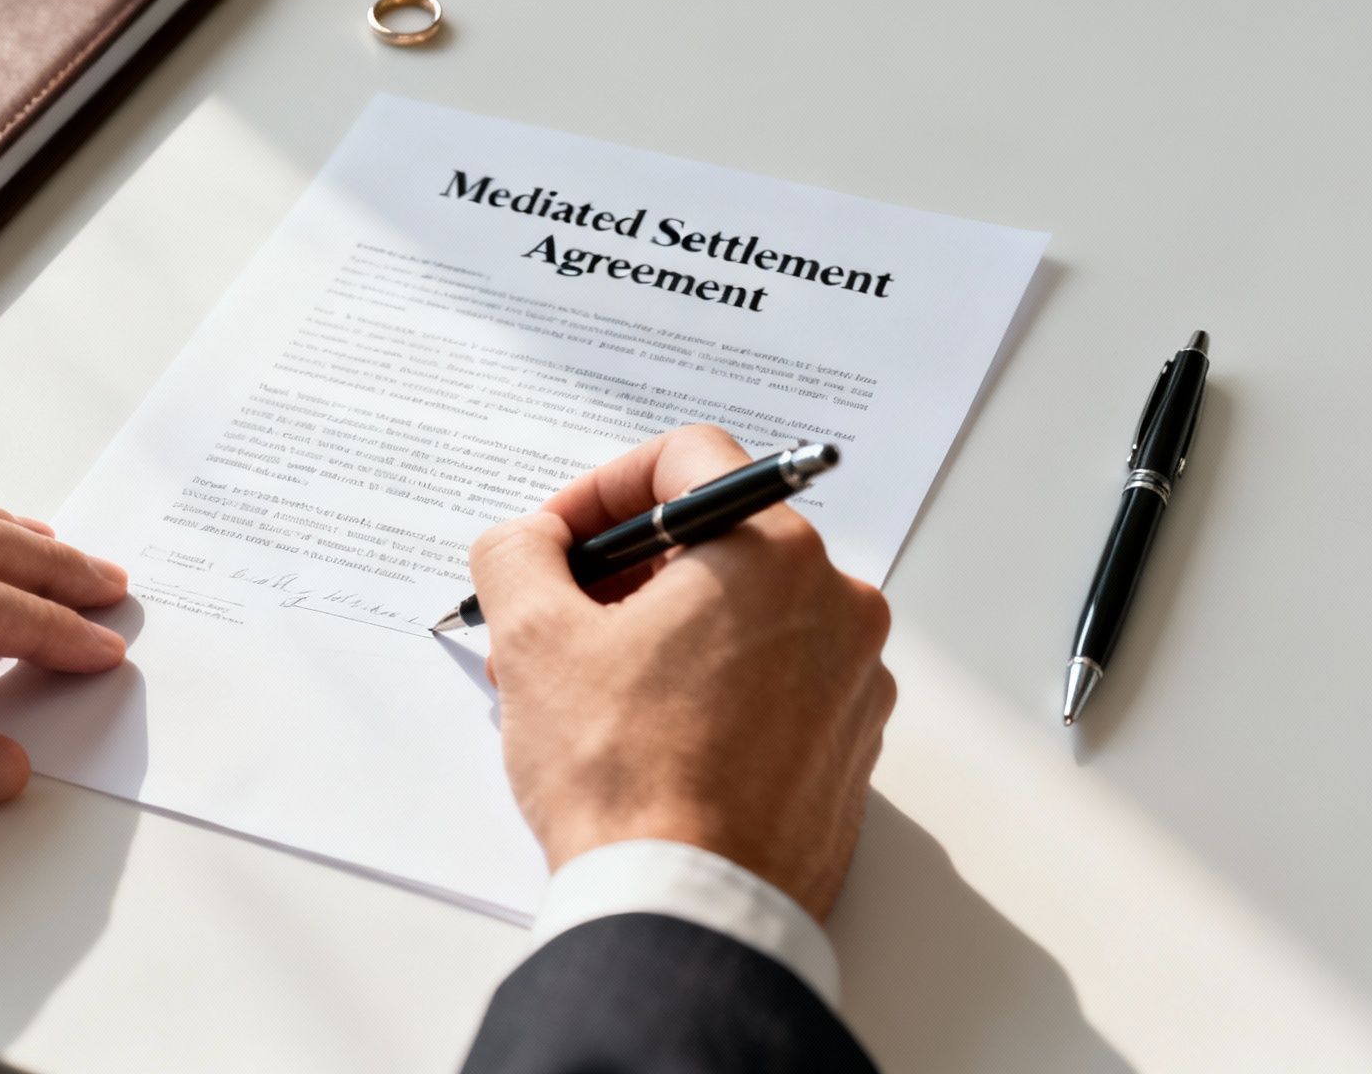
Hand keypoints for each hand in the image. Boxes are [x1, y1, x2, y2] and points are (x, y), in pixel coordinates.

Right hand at [469, 426, 894, 918]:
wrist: (688, 911)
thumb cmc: (624, 778)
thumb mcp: (534, 640)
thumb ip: (518, 554)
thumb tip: (526, 540)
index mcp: (774, 555)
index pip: (688, 459)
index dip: (603, 487)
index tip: (558, 540)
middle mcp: (836, 606)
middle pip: (716, 541)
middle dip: (622, 572)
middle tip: (555, 620)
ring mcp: (853, 682)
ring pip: (743, 615)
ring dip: (660, 631)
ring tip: (587, 690)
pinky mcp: (847, 749)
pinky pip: (772, 682)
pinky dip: (707, 686)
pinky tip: (644, 737)